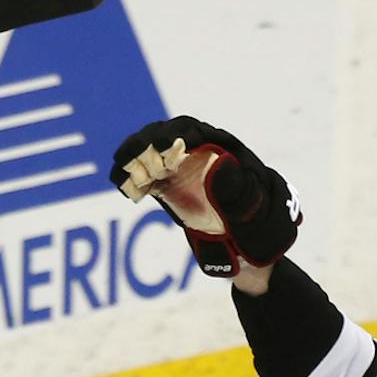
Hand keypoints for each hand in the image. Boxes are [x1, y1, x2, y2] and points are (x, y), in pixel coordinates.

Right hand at [112, 116, 299, 282]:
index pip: (193, 131)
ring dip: (134, 157)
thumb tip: (218, 167)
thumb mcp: (253, 204)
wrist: (249, 244)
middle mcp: (197, 153)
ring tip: (119, 168)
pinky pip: (148, 178)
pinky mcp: (169, 187)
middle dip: (147, 142)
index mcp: (221, 147)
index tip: (161, 146)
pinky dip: (134, 179)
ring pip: (153, 154)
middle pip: (167, 136)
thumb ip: (237, 187)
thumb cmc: (256, 220)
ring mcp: (181, 169)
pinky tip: (122, 185)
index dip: (175, 135)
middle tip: (130, 154)